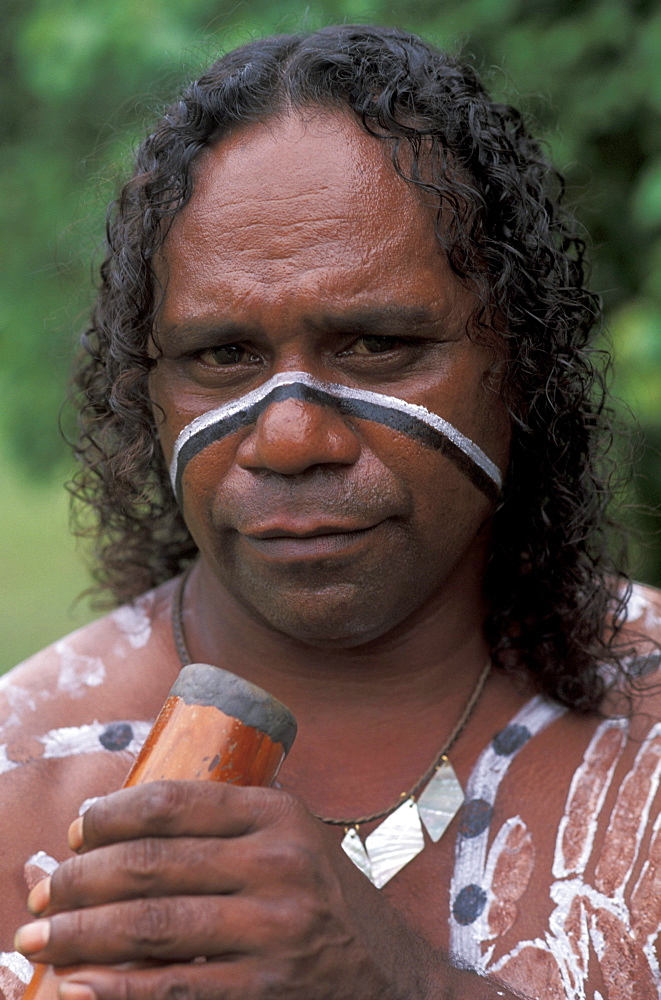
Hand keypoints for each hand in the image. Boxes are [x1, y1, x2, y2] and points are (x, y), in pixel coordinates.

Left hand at [14, 780, 437, 999]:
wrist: (395, 982)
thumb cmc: (327, 904)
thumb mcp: (294, 842)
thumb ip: (233, 825)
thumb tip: (127, 821)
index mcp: (280, 815)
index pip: (173, 803)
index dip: (110, 815)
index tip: (76, 831)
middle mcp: (280, 864)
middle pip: (151, 864)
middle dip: (78, 879)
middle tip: (39, 892)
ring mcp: (276, 930)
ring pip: (150, 926)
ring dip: (79, 933)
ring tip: (37, 939)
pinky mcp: (268, 990)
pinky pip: (172, 989)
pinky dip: (114, 989)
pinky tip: (77, 988)